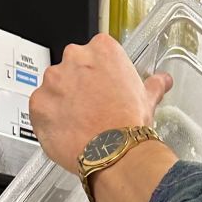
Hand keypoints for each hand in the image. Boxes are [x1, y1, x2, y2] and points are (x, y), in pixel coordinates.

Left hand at [30, 33, 173, 171]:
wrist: (114, 152)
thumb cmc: (129, 125)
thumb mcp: (147, 99)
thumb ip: (152, 84)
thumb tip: (163, 80)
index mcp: (102, 49)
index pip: (95, 55)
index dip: (98, 77)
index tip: (101, 91)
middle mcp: (74, 57)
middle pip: (71, 69)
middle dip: (77, 88)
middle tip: (90, 110)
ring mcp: (53, 80)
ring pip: (53, 89)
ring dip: (61, 103)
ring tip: (77, 125)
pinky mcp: (38, 103)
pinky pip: (39, 109)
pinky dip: (48, 120)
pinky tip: (65, 132)